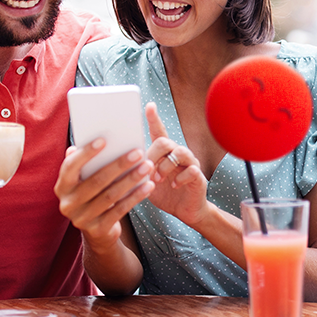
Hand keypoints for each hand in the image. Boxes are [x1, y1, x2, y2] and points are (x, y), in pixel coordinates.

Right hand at [55, 138, 154, 250]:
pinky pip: (120, 210)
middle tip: (138, 152)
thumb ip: (84, 164)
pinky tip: (148, 185)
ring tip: (147, 166)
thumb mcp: (84, 181)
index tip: (104, 140)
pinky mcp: (98, 230)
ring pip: (110, 196)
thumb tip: (86, 143)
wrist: (97, 232)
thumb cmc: (93, 196)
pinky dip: (135, 197)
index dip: (86, 153)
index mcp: (62, 187)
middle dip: (119, 165)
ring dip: (131, 180)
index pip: (70, 167)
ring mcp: (81, 218)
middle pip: (96, 181)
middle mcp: (68, 203)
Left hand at [143, 102, 210, 226]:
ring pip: (180, 152)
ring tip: (158, 179)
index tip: (149, 106)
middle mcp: (178, 153)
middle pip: (165, 141)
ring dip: (165, 166)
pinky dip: (180, 178)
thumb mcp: (146, 181)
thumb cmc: (163, 193)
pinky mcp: (198, 176)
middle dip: (153, 155)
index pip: (159, 130)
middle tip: (147, 171)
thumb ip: (137, 169)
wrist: (184, 211)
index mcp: (164, 153)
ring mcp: (190, 164)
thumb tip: (117, 162)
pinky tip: (173, 186)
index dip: (154, 118)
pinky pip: (192, 170)